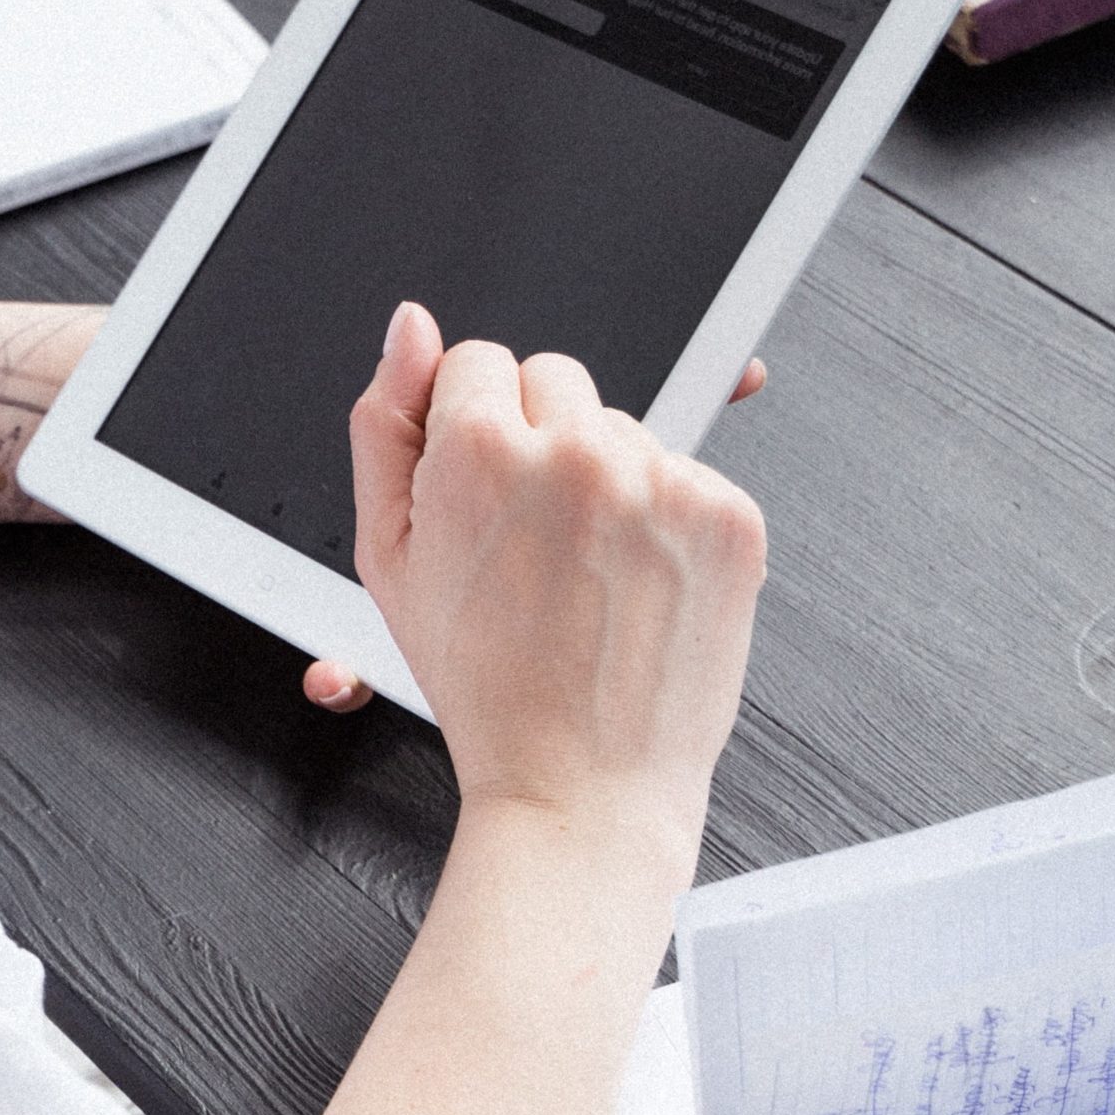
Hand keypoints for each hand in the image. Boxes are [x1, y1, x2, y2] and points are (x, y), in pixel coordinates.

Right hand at [334, 303, 765, 867]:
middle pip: (555, 377)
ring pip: (624, 426)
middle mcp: (578, 453)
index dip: (473, 433)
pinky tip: (637, 585)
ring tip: (587, 576)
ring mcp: (663, 481)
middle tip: (533, 543)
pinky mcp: (728, 514)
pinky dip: (666, 519)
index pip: (479, 361)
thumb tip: (411, 326)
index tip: (485, 499)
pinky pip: (686, 471)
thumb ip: (385, 425)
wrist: (582, 788)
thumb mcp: (390, 558)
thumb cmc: (485, 685)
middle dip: (540, 441)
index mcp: (482, 452)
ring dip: (606, 480)